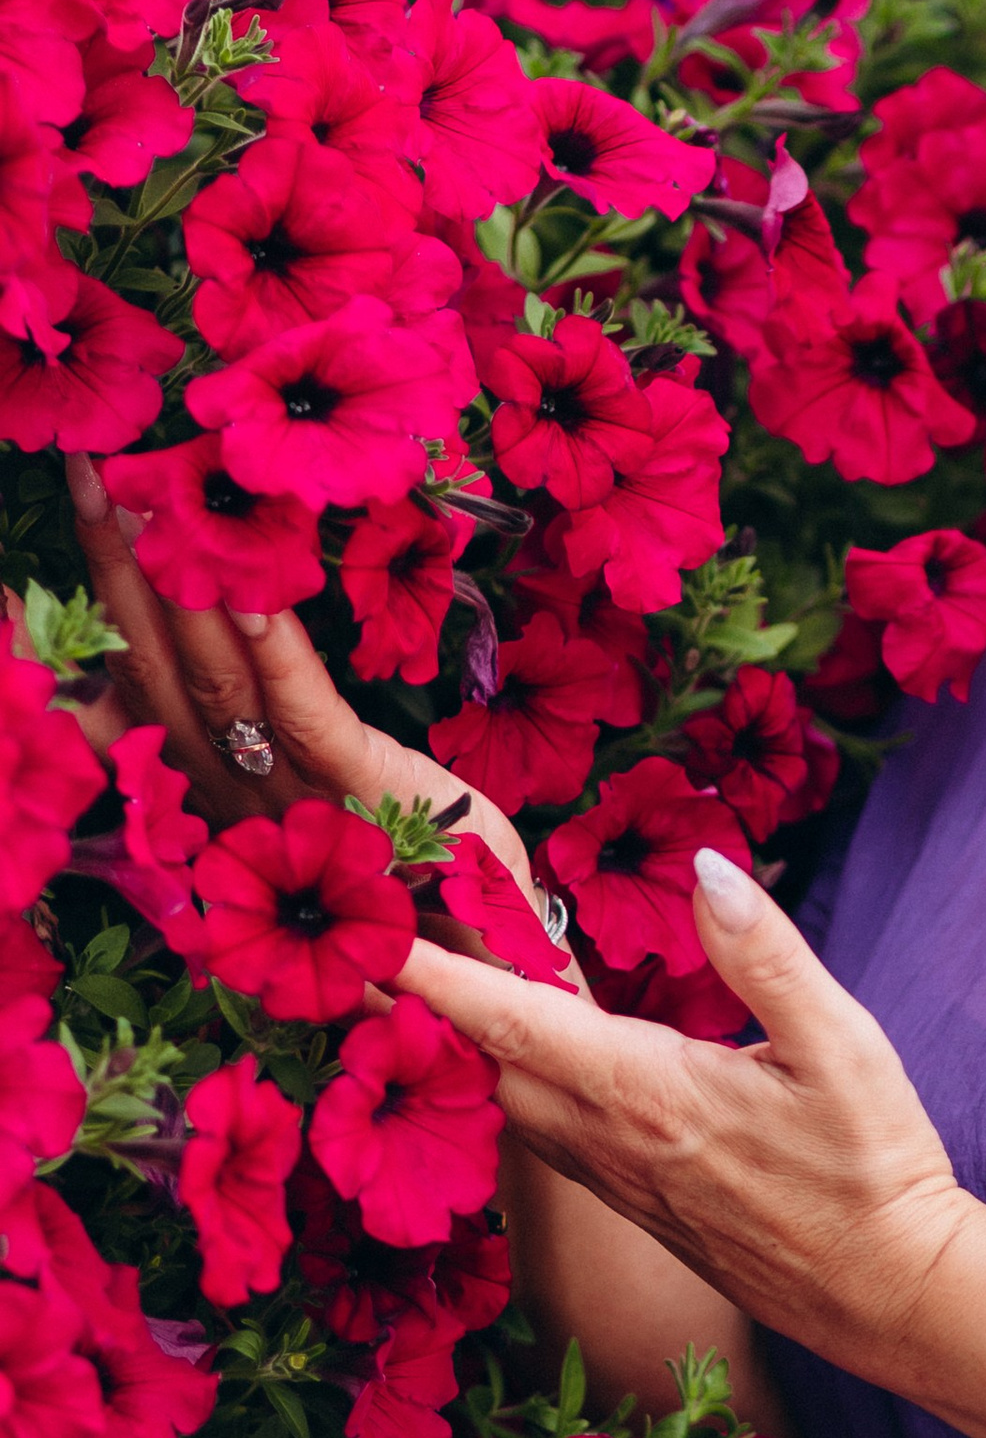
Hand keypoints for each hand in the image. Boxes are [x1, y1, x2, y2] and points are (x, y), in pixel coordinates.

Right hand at [60, 448, 537, 896]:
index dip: (74, 631)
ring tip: (148, 494)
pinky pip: (301, 710)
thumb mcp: (311, 807)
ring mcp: (289, 793)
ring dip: (177, 583)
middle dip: (119, 565)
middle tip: (93, 471)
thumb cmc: (405, 877)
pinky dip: (273, 649)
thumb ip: (250, 743)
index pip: (125, 695)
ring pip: (212, 679)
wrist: (488, 967)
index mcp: (210, 790)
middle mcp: (229, 791)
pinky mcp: (358, 789)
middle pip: (153, 665)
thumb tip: (157, 675)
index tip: (19, 571)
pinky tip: (246, 589)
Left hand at [394, 850, 975, 1382]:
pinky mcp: (634, 1207)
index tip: (364, 936)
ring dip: (456, 1054)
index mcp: (646, 1089)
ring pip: (505, 1107)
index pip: (510, 1019)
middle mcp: (609, 1140)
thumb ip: (768, 953)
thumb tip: (708, 869)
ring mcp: (616, 1182)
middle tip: (357, 954)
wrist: (889, 1295)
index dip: (428, 974)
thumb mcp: (842, 1043)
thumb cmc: (873, 1168)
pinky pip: (542, 1139)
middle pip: (479, 1065)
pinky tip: (514, 1070)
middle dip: (415, 1011)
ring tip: (414, 1002)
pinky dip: (507, 1091)